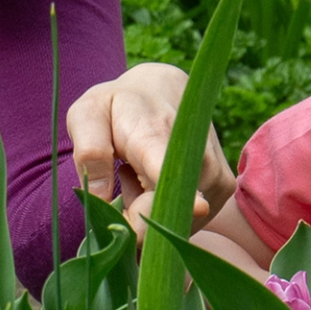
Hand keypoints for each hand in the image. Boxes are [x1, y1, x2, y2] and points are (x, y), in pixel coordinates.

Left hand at [68, 62, 232, 232]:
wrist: (160, 89)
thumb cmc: (117, 105)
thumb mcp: (88, 115)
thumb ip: (90, 153)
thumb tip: (100, 200)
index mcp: (158, 138)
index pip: (175, 169)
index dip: (185, 194)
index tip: (199, 208)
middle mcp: (197, 157)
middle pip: (166, 211)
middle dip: (133, 213)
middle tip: (120, 174)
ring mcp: (215, 175)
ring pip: (174, 220)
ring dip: (147, 210)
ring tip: (137, 171)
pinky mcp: (222, 188)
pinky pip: (186, 220)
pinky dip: (164, 210)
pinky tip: (153, 181)